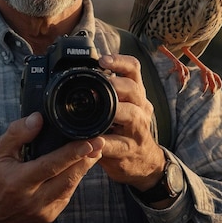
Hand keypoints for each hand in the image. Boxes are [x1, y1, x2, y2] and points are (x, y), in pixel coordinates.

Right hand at [0, 112, 104, 222]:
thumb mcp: (0, 153)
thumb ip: (17, 133)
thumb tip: (38, 118)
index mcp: (18, 181)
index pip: (50, 165)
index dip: (71, 153)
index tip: (88, 142)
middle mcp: (32, 198)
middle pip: (67, 178)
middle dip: (86, 159)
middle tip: (99, 142)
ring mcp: (43, 210)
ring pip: (70, 187)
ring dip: (83, 168)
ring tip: (94, 151)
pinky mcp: (50, 216)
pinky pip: (67, 195)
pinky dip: (74, 179)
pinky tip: (78, 166)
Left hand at [98, 54, 164, 191]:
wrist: (145, 163)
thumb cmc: (126, 130)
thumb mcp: (121, 107)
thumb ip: (106, 93)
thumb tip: (76, 75)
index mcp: (135, 93)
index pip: (134, 69)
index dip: (120, 61)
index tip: (102, 60)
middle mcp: (140, 108)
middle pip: (134, 88)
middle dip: (117, 84)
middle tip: (100, 83)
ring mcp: (138, 129)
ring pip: (131, 114)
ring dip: (113, 111)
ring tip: (99, 110)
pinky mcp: (130, 150)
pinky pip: (117, 144)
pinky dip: (103, 142)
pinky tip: (92, 141)